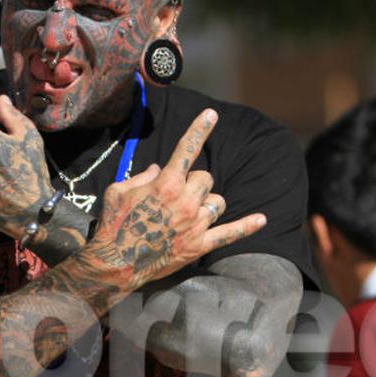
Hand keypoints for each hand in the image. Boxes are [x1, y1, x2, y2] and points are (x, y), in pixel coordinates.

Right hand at [82, 109, 266, 288]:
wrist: (116, 263)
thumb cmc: (114, 223)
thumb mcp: (118, 191)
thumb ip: (141, 177)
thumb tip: (158, 170)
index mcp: (166, 184)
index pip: (187, 149)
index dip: (199, 129)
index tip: (212, 114)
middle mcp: (185, 201)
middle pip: (205, 178)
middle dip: (194, 182)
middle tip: (176, 194)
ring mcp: (195, 224)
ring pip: (217, 202)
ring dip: (206, 202)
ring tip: (190, 212)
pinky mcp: (199, 246)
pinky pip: (230, 233)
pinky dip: (246, 226)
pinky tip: (261, 219)